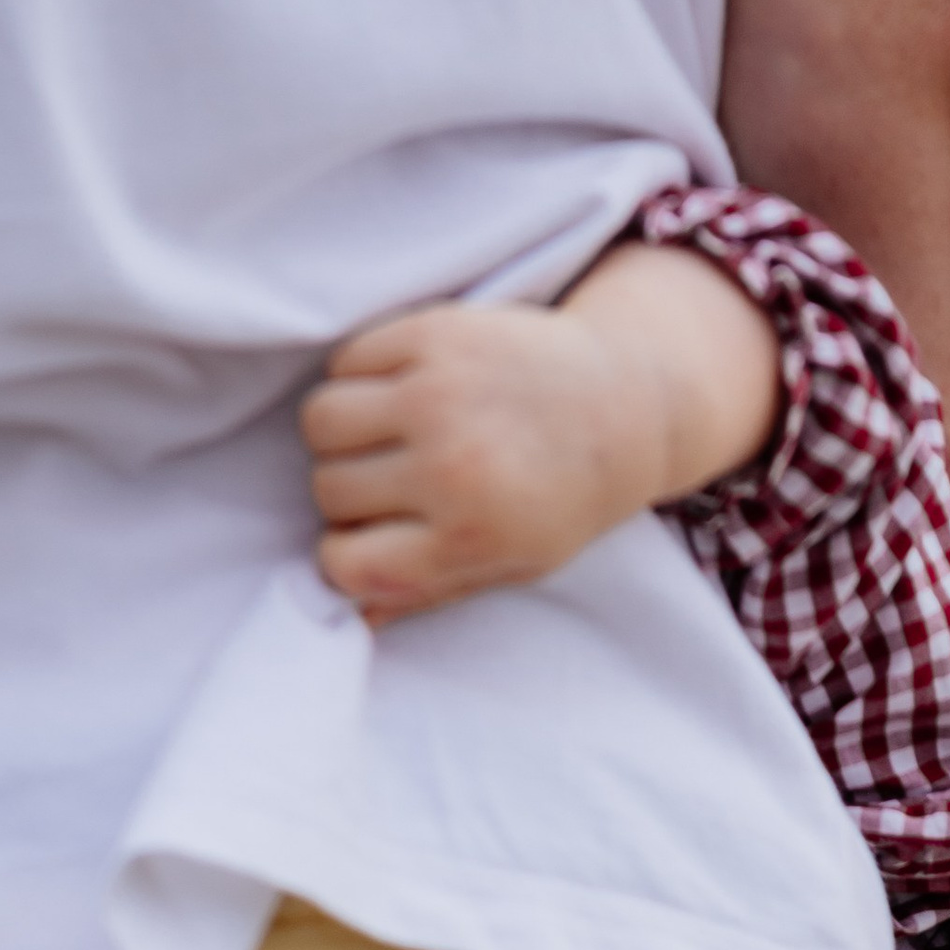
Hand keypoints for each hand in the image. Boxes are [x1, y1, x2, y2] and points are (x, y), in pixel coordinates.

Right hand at [301, 240, 779, 624]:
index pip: (348, 563)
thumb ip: (434, 589)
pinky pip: (344, 362)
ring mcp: (440, 394)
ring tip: (389, 434)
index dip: (349, 557)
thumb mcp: (518, 562)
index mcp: (472, 535)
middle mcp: (452, 466)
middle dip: (352, 493)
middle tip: (397, 480)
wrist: (627, 402)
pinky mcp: (434, 334)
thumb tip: (356, 616)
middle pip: (329, 489)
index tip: (372, 540)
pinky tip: (403, 389)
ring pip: (322, 422)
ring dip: (343, 434)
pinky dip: (359, 376)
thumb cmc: (566, 495)